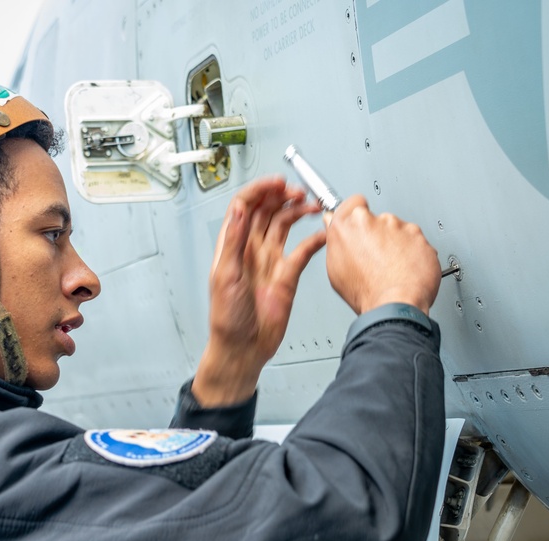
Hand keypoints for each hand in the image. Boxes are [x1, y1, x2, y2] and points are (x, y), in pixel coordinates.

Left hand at [192, 177, 324, 406]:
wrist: (243, 348)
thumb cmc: (227, 318)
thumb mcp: (225, 276)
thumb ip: (233, 241)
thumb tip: (238, 210)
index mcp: (233, 245)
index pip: (245, 207)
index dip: (260, 191)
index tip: (277, 183)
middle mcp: (251, 249)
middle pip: (267, 211)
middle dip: (282, 196)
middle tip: (297, 191)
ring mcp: (270, 261)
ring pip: (285, 225)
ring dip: (297, 211)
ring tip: (311, 204)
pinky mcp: (287, 276)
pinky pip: (303, 251)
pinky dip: (314, 240)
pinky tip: (323, 232)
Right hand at [326, 195, 440, 315]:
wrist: (395, 304)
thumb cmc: (366, 291)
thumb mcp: (335, 268)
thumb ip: (336, 240)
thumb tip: (335, 228)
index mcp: (348, 224)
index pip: (353, 202)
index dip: (356, 211)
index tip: (358, 221)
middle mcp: (372, 220)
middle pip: (375, 219)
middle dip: (376, 233)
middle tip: (375, 256)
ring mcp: (397, 226)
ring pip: (396, 229)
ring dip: (395, 243)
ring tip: (392, 266)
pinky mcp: (418, 235)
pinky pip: (414, 240)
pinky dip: (412, 251)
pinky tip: (406, 267)